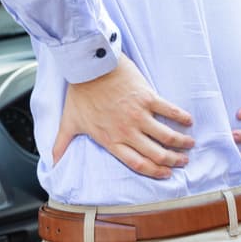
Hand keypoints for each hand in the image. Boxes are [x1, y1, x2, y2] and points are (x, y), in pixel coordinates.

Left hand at [52, 54, 194, 178]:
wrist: (89, 67)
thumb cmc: (80, 94)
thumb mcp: (69, 122)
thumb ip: (61, 145)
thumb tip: (51, 162)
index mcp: (112, 140)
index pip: (138, 164)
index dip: (154, 172)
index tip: (166, 174)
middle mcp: (128, 131)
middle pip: (157, 154)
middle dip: (173, 161)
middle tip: (183, 162)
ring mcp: (139, 114)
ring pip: (166, 135)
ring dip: (181, 142)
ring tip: (190, 144)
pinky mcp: (147, 96)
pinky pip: (169, 110)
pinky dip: (181, 117)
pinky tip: (189, 121)